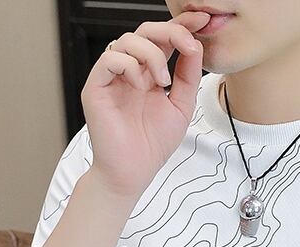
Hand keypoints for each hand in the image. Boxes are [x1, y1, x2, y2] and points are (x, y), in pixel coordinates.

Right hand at [79, 10, 210, 199]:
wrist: (132, 173)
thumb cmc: (152, 145)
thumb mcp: (181, 107)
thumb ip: (188, 76)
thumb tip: (195, 45)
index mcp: (149, 73)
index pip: (163, 39)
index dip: (181, 25)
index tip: (203, 20)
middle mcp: (129, 71)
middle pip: (145, 31)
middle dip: (170, 31)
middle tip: (188, 43)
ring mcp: (112, 78)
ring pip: (128, 40)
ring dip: (152, 55)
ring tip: (162, 81)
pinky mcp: (96, 87)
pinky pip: (110, 59)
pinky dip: (130, 66)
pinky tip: (141, 87)